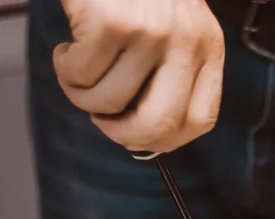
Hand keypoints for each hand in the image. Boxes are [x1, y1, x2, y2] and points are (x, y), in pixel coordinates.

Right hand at [54, 0, 224, 152]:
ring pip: (108, 103)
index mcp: (209, 48)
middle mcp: (188, 41)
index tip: (139, 136)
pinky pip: (79, 77)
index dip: (166, 140)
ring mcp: (153, 32)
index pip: (201, 119)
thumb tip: (140, 140)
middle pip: (160, 124)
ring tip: (79, 69)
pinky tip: (69, 46)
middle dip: (122, 135)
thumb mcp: (173, 31)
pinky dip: (65, 69)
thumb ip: (168, 78)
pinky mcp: (114, 22)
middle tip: (101, 119)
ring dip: (81, 96)